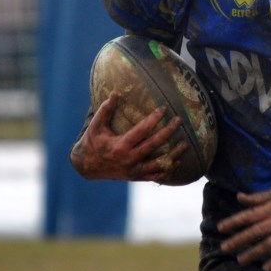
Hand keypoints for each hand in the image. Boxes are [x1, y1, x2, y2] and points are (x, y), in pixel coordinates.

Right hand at [69, 93, 187, 181]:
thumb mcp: (95, 126)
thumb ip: (105, 110)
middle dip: (168, 131)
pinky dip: (167, 170)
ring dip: (174, 154)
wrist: (85, 167)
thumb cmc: (91, 143)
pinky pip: (155, 176)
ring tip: (185, 144)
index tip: (164, 109)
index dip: (154, 119)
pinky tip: (177, 162)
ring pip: (159, 164)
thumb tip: (115, 93)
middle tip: (178, 120)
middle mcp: (128, 159)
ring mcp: (133, 170)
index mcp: (119, 145)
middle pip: (154, 144)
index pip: (142, 130)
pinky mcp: (135, 177)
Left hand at [218, 183, 270, 270]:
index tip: (220, 228)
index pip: (250, 215)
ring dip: (254, 253)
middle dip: (239, 240)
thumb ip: (259, 197)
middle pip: (256, 231)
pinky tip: (267, 268)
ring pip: (269, 244)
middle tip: (224, 247)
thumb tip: (239, 197)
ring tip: (240, 260)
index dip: (234, 222)